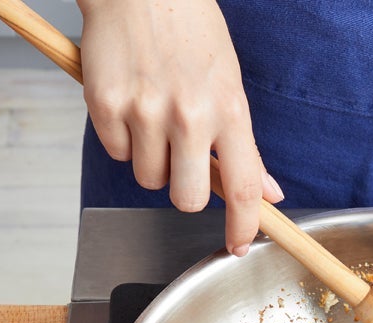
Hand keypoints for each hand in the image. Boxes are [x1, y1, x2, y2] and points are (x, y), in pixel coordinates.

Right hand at [78, 0, 283, 254]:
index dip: (243, 226)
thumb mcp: (229, 82)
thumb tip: (268, 193)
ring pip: (148, 179)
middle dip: (185, 191)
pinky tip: (130, 102)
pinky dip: (123, 139)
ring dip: (152, 160)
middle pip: (187, 198)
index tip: (239, 244)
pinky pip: (117, 152)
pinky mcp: (104, 105)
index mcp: (228, 110)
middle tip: (183, 161)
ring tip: (154, 116)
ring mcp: (144, 111)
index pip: (243, 188)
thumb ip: (245, 144)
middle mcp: (188, 115)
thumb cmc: (190, 30)